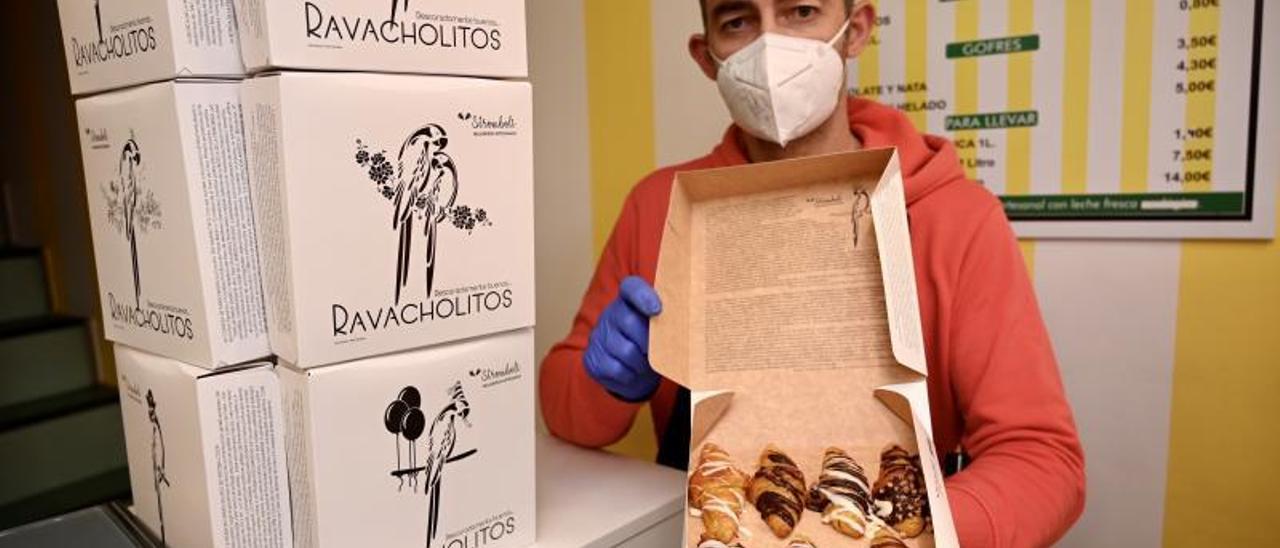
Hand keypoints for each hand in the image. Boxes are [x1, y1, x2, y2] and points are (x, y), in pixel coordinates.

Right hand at [584, 276, 662, 401]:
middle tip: (661, 349)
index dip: (643, 295)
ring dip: (642, 361)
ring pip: (625, 349)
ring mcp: (600, 337)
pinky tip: (634, 373)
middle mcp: (611, 314)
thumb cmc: (650, 343)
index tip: (657, 309)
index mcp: (629, 300)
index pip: (631, 287)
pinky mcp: (594, 360)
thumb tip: (694, 320)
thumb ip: (670, 318)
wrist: (629, 370)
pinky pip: (616, 369)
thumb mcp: (659, 326)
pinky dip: (631, 375)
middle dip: (648, 339)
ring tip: (648, 363)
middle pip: (628, 320)